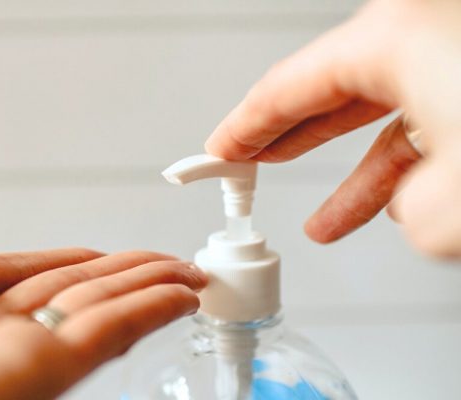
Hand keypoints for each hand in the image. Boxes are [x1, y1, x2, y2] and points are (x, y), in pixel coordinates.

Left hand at [0, 249, 206, 398]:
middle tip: (178, 264)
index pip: (47, 278)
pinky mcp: (35, 374)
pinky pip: (105, 335)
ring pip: (105, 310)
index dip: (94, 265)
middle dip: (137, 274)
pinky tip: (176, 297)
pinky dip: (149, 312)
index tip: (125, 257)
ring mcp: (19, 355)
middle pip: (85, 293)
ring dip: (152, 288)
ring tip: (189, 275)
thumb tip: (15, 265)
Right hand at [205, 0, 460, 256]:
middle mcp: (417, 28)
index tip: (215, 153)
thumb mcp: (458, 198)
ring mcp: (448, 48)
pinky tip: (394, 203)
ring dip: (351, 175)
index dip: (241, 129)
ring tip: (322, 224)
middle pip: (324, 91)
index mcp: (394, 37)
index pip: (284, 88)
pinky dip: (403, 162)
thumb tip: (415, 210)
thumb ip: (418, 214)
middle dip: (283, 141)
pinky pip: (422, 116)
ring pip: (378, 113)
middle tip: (248, 166)